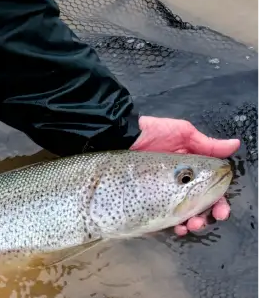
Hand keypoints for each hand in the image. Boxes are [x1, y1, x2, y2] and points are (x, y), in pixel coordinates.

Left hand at [130, 115, 239, 235]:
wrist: (124, 136)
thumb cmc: (153, 132)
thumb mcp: (183, 133)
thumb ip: (208, 144)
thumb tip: (234, 145)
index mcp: (191, 169)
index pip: (210, 190)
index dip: (219, 202)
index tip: (221, 211)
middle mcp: (179, 182)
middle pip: (199, 206)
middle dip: (205, 217)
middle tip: (201, 221)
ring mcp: (164, 191)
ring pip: (183, 214)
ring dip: (190, 224)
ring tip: (189, 226)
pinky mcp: (148, 197)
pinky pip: (163, 215)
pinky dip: (172, 224)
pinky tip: (175, 227)